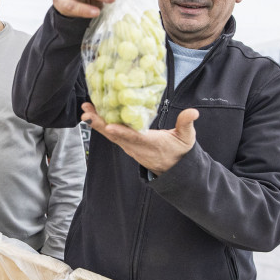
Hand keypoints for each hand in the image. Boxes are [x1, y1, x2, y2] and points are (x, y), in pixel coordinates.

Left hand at [81, 103, 198, 174]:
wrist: (175, 169)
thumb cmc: (180, 152)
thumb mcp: (187, 138)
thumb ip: (186, 124)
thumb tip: (193, 112)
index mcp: (151, 143)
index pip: (135, 137)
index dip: (122, 132)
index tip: (109, 127)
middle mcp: (137, 147)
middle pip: (116, 136)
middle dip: (100, 125)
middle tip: (87, 113)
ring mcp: (130, 148)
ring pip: (111, 136)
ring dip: (97, 124)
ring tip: (86, 111)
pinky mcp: (127, 146)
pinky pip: (113, 136)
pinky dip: (102, 126)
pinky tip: (95, 116)